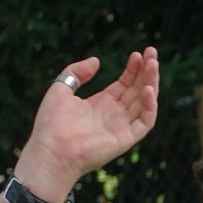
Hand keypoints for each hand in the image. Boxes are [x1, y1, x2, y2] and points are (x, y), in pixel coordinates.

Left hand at [15, 47, 160, 192]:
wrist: (50, 150)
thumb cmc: (51, 124)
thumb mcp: (60, 89)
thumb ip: (75, 73)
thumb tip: (96, 60)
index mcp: (100, 104)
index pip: (124, 84)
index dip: (132, 69)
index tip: (137, 53)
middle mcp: (114, 114)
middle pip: (137, 90)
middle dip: (146, 71)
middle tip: (152, 52)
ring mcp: (122, 126)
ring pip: (145, 101)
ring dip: (151, 82)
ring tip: (153, 64)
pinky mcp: (126, 138)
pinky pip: (145, 121)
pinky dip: (150, 106)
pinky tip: (147, 89)